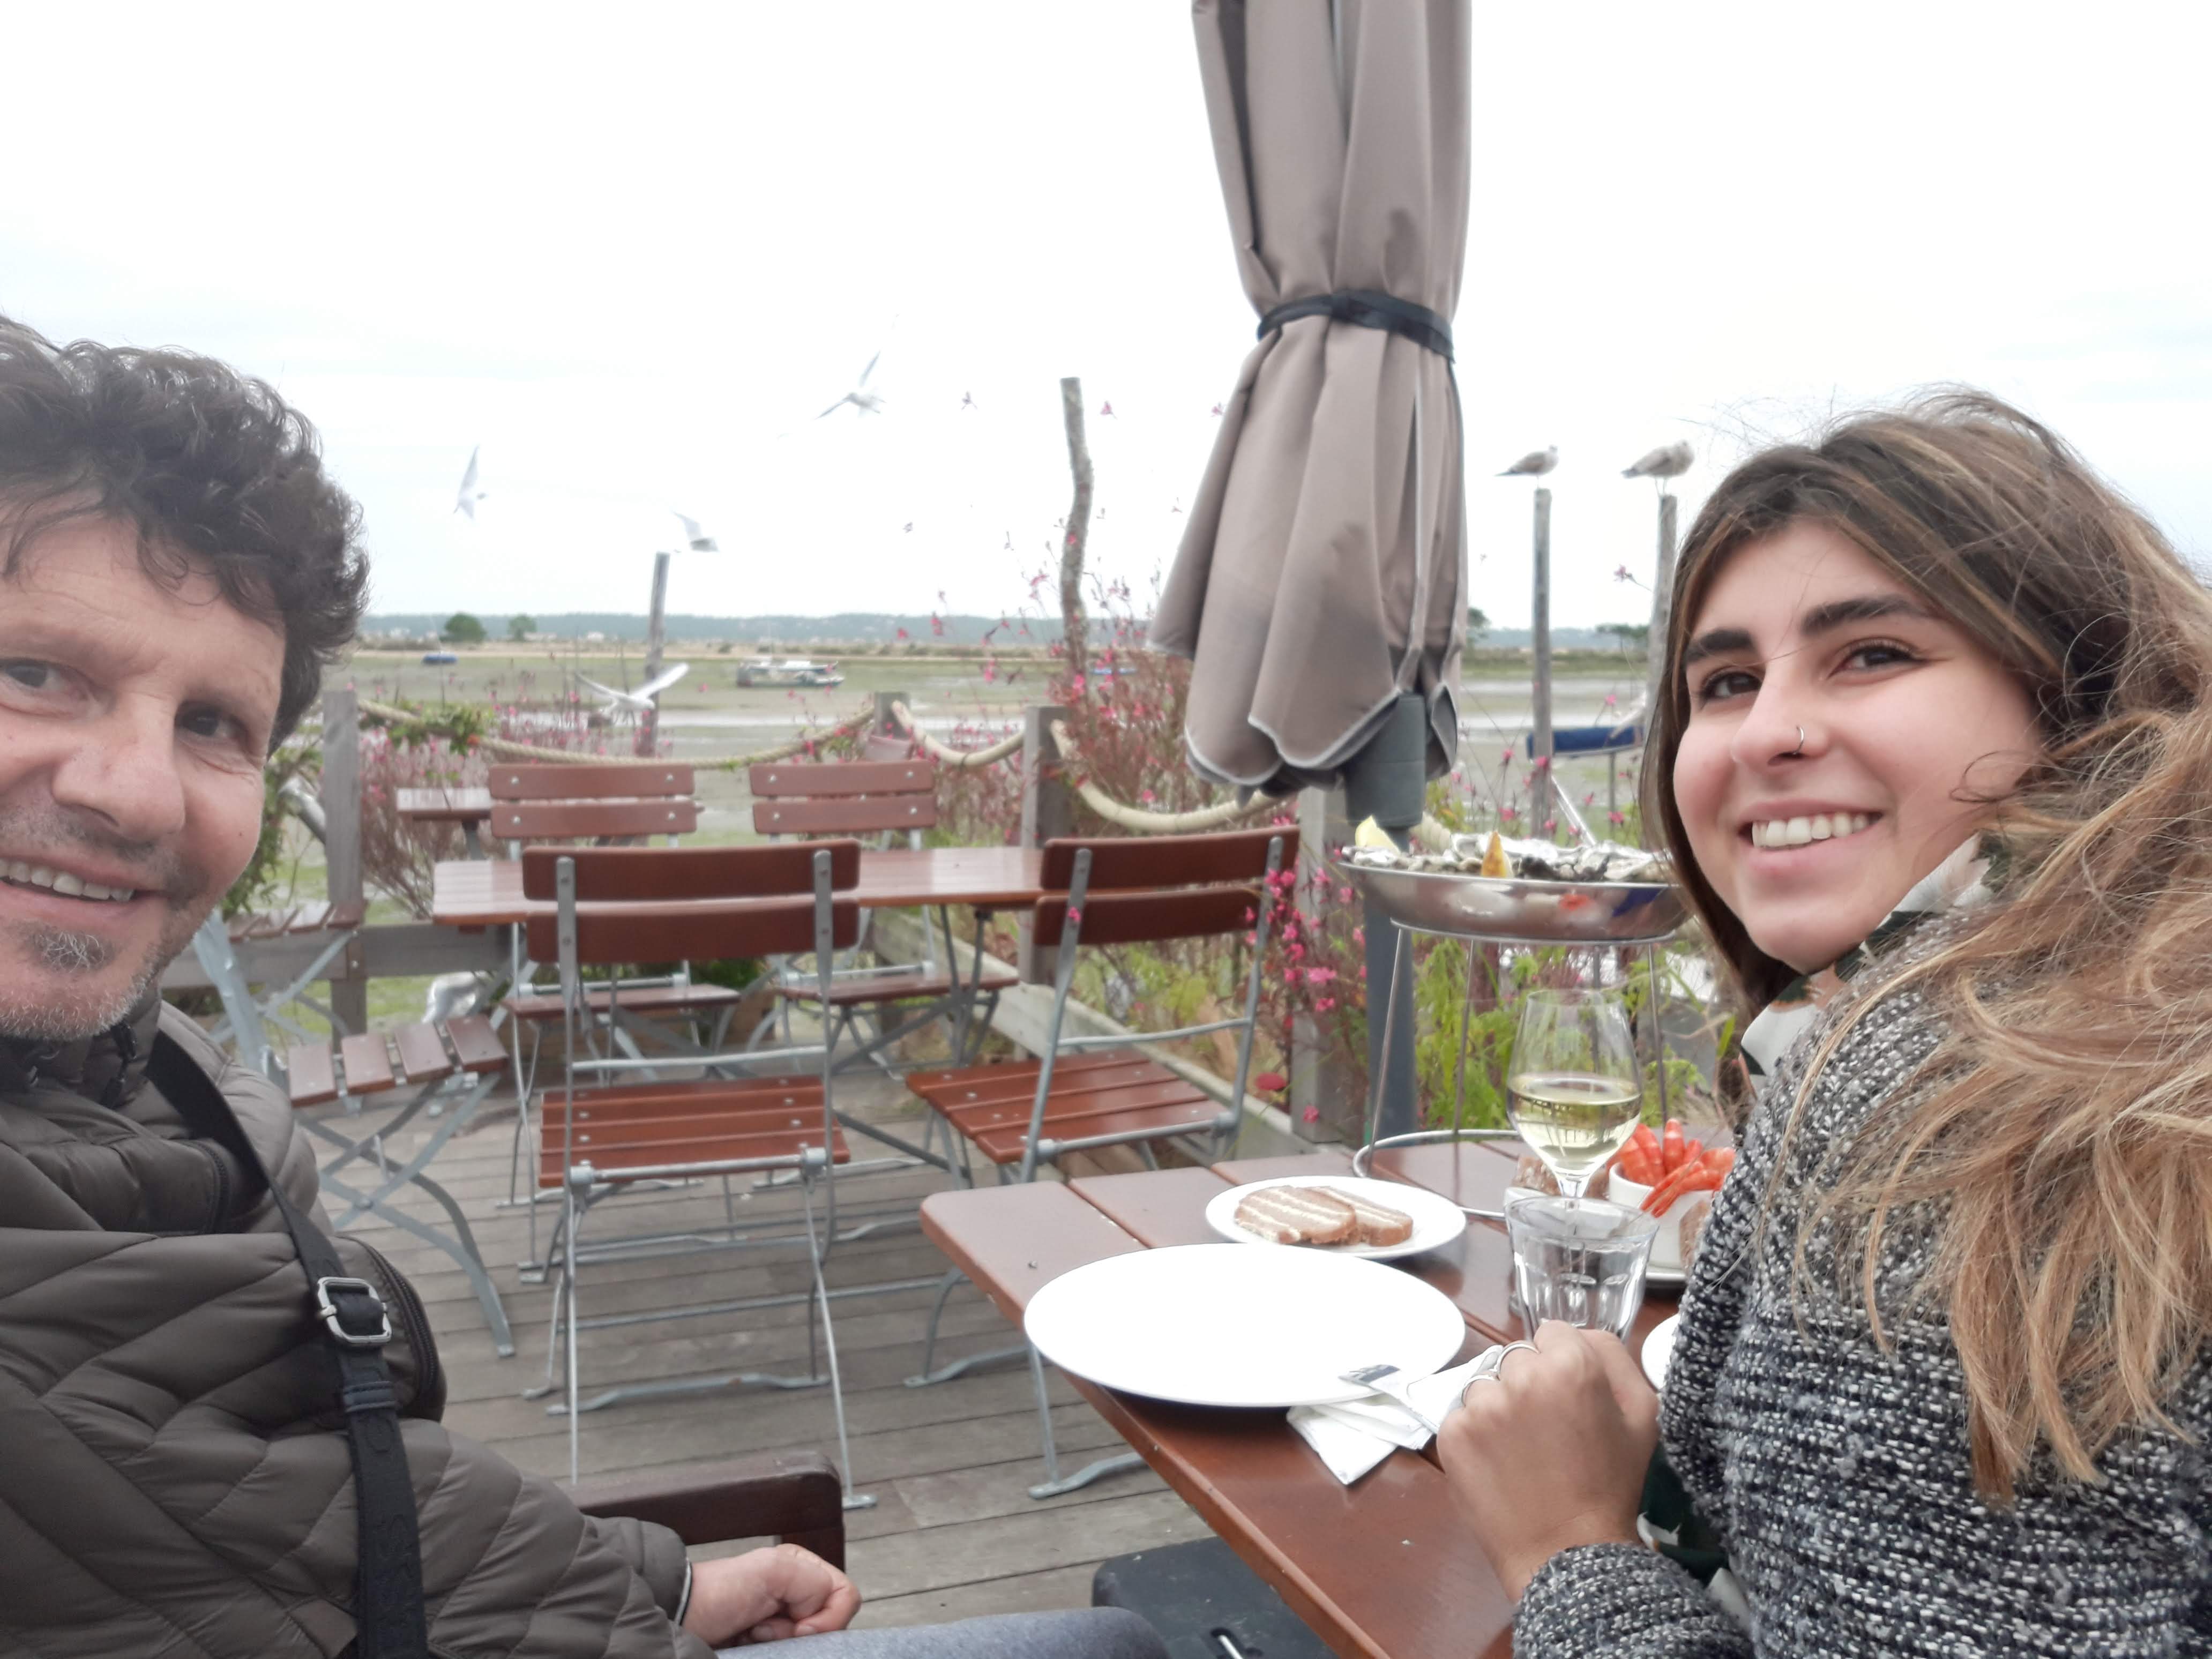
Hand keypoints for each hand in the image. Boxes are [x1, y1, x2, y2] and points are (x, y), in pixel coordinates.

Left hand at [681, 1544, 860, 1644]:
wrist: (680, 1620)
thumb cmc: (720, 1592)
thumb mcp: (775, 1570)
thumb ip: (815, 1584)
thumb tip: (818, 1625)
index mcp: (803, 1570)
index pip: (845, 1596)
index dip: (828, 1616)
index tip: (797, 1626)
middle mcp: (798, 1595)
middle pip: (830, 1625)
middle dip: (799, 1632)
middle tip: (765, 1628)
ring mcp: (784, 1624)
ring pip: (812, 1645)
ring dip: (782, 1644)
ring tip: (753, 1636)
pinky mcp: (770, 1647)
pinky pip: (793, 1655)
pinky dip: (774, 1654)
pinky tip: (750, 1644)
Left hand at [1436, 1321, 1658, 1598]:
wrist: (1569, 1554)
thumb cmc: (1613, 1485)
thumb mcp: (1642, 1416)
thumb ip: (1613, 1356)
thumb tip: (1578, 1333)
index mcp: (1570, 1366)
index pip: (1552, 1333)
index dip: (1562, 1362)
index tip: (1569, 1396)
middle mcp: (1519, 1376)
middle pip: (1518, 1357)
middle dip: (1531, 1383)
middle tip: (1549, 1429)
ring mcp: (1480, 1406)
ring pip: (1487, 1385)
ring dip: (1501, 1407)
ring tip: (1524, 1451)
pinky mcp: (1451, 1434)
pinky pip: (1462, 1416)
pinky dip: (1477, 1435)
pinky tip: (1500, 1464)